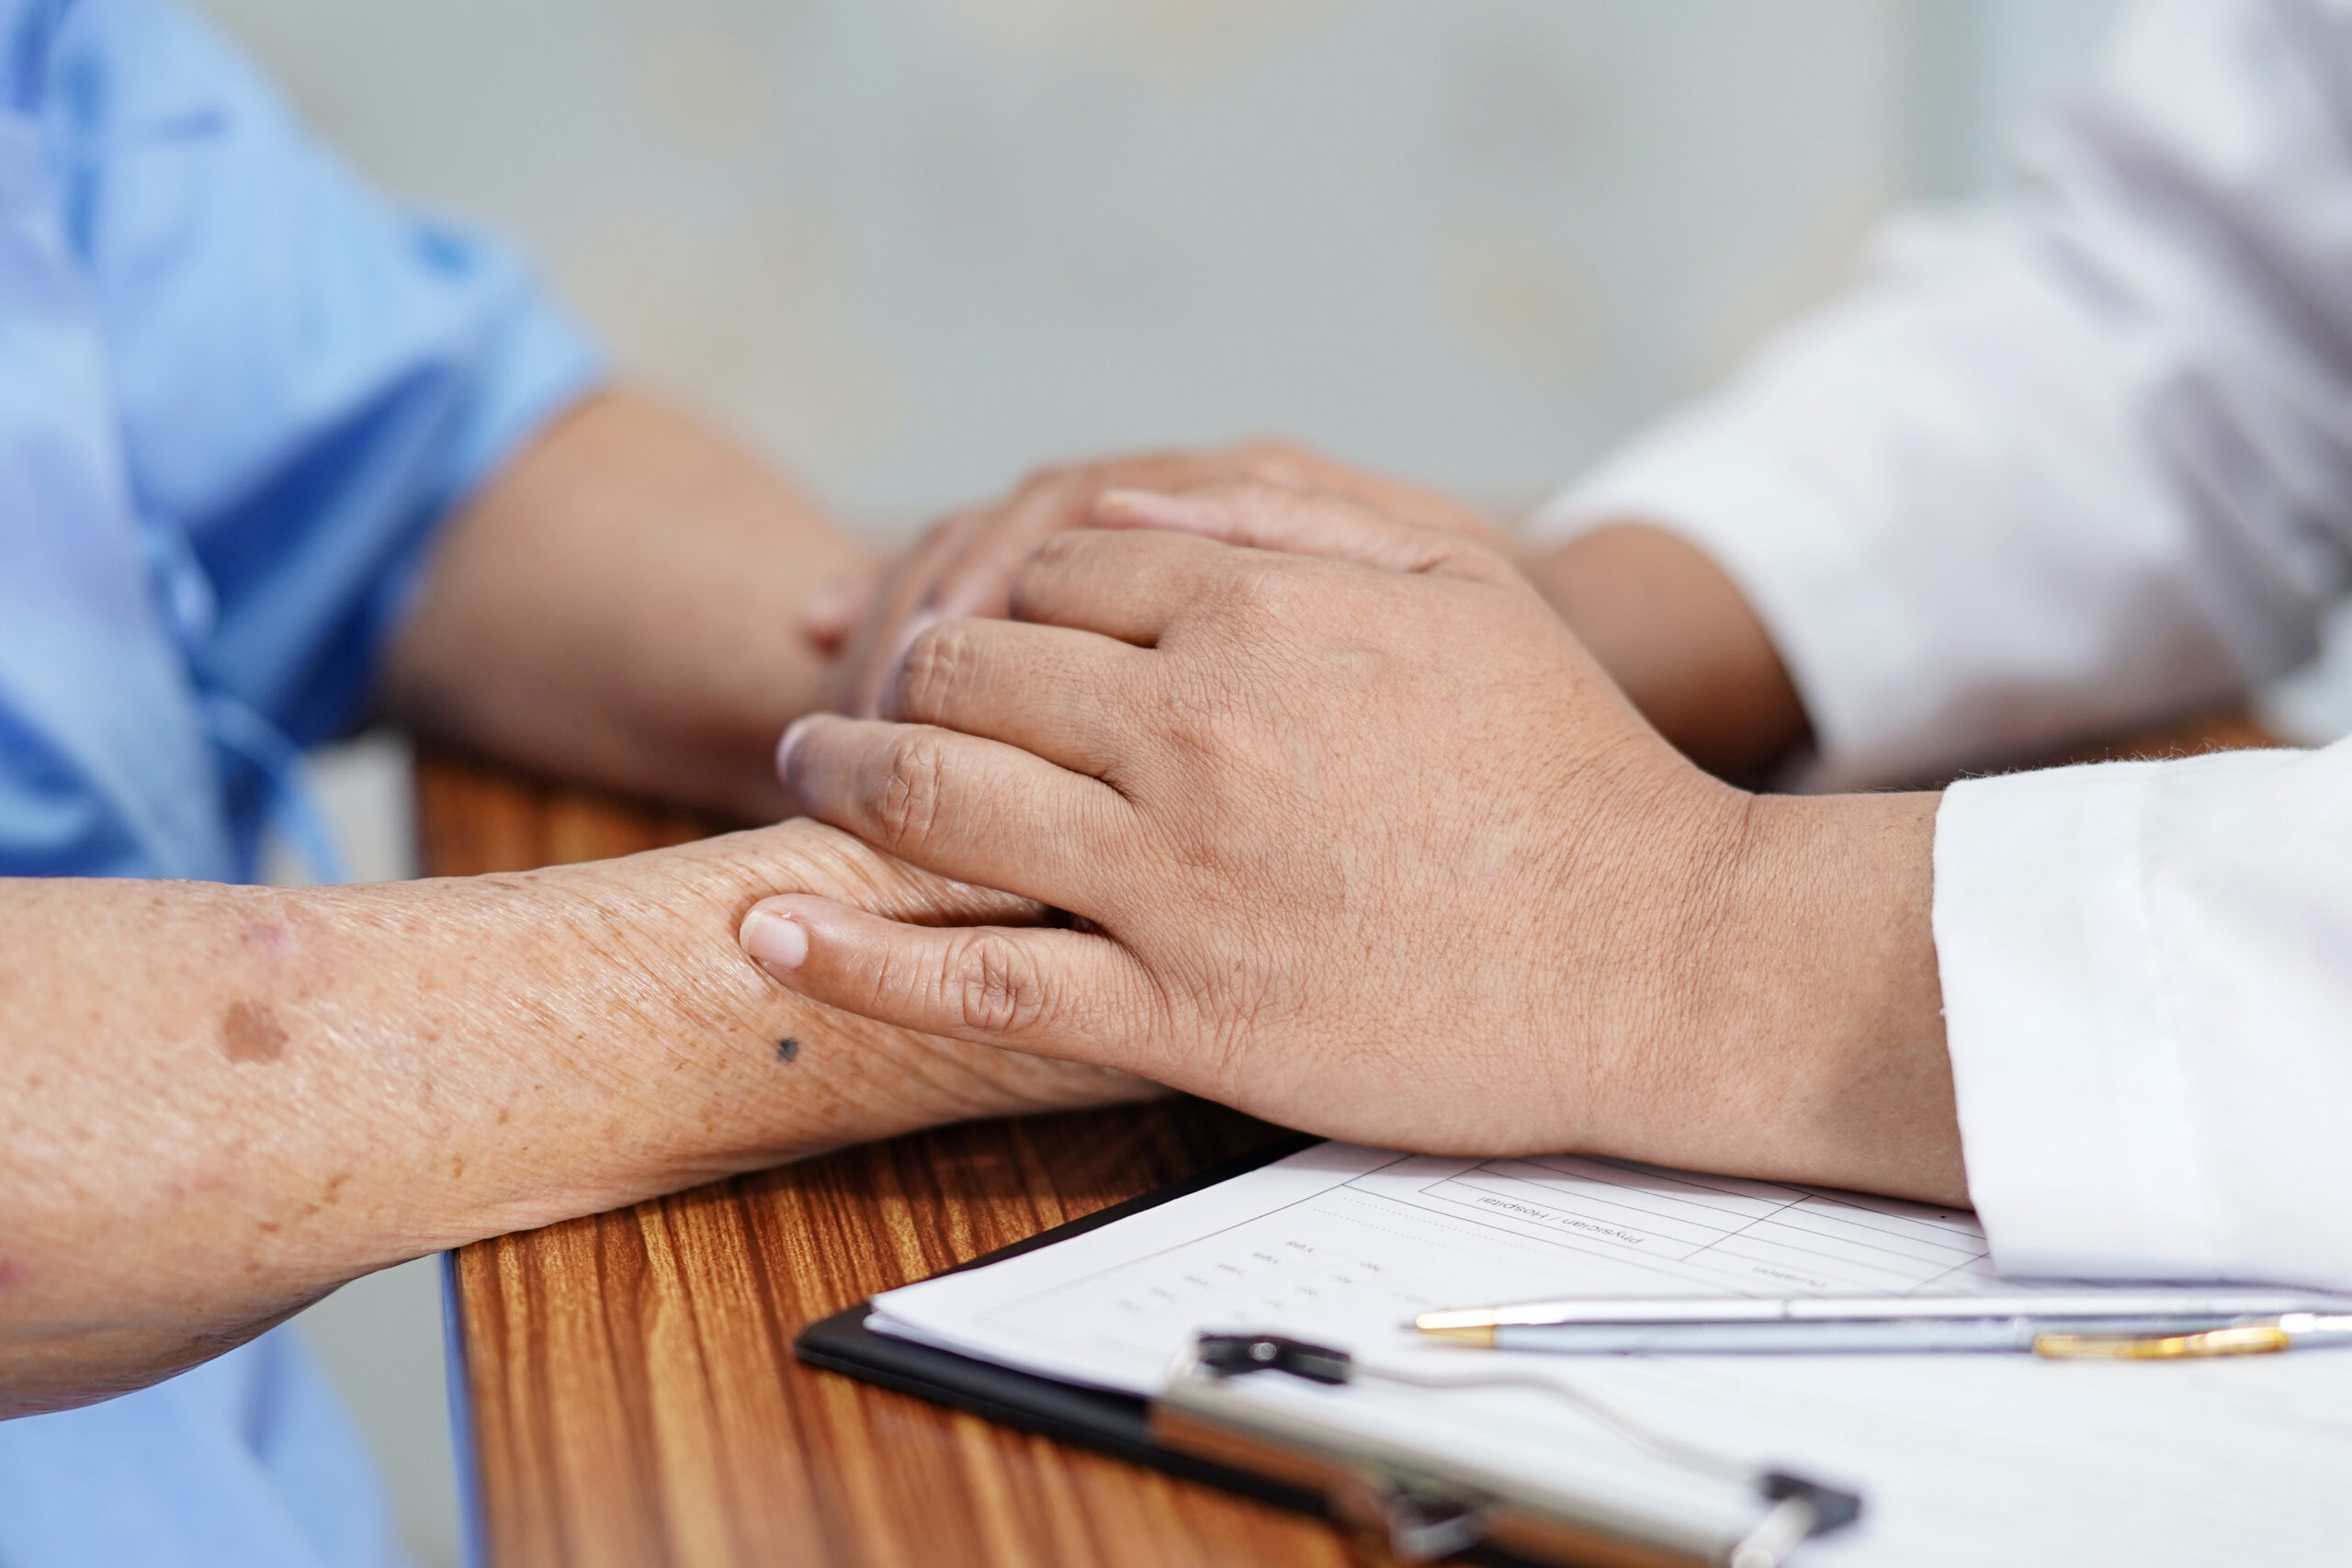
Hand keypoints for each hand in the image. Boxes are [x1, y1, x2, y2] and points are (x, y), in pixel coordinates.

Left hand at [743, 483, 1958, 1199]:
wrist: (1664, 956)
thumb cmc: (1572, 764)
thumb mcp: (1462, 578)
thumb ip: (1291, 519)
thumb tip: (1128, 509)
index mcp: (1255, 613)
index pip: (1045, 578)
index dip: (983, 601)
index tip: (953, 634)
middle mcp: (1192, 731)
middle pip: (962, 675)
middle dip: (890, 680)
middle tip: (850, 704)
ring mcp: (1174, 876)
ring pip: (937, 808)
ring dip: (838, 782)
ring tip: (801, 776)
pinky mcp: (1179, 1014)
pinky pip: (973, 979)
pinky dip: (851, 955)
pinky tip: (768, 933)